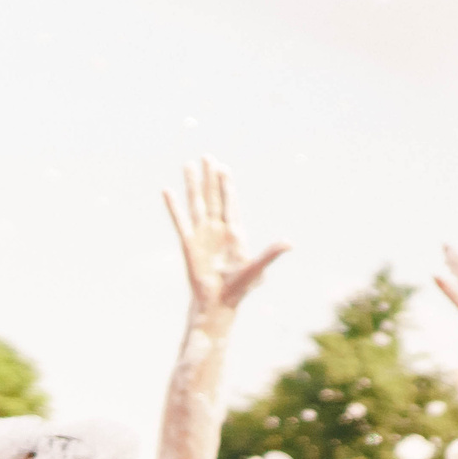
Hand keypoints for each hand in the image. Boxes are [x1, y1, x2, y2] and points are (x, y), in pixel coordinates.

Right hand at [165, 157, 287, 322]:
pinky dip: (174, 207)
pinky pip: (180, 221)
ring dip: (193, 185)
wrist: (219, 302)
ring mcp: (202, 235)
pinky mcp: (189, 243)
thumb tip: (289, 243)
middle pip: (213, 198)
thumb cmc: (239, 288)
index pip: (230, 204)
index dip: (227, 186)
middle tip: (208, 156)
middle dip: (211, 178)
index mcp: (235, 233)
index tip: (224, 168)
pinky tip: (167, 191)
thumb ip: (270, 254)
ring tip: (188, 165)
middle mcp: (218, 230)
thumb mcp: (257, 269)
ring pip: (197, 204)